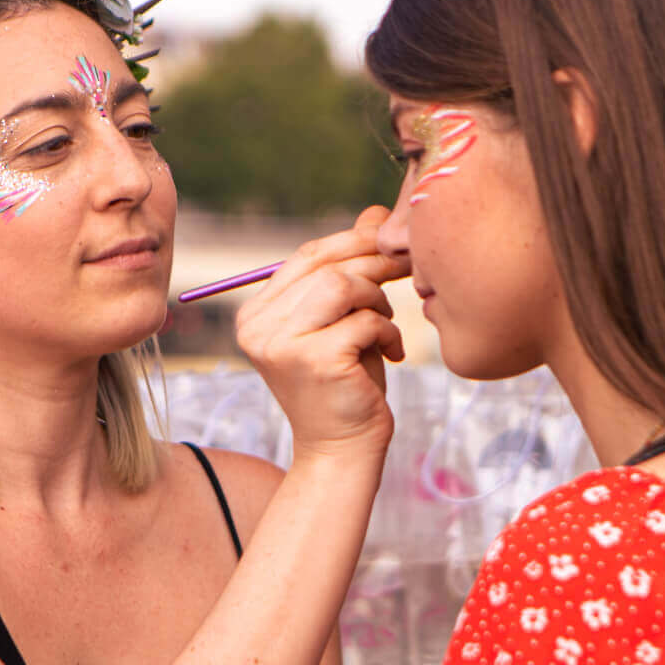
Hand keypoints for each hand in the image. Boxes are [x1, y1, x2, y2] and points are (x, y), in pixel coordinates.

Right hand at [235, 206, 409, 462]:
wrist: (342, 451)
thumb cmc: (346, 384)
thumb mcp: (345, 321)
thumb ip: (352, 269)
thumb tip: (375, 212)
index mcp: (256, 314)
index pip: (305, 257)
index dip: (352, 242)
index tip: (390, 244)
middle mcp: (258, 327)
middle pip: (324, 266)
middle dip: (373, 263)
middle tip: (408, 267)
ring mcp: (282, 344)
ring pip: (343, 286)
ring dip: (379, 300)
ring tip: (387, 325)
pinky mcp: (315, 361)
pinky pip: (364, 321)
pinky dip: (388, 332)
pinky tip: (392, 354)